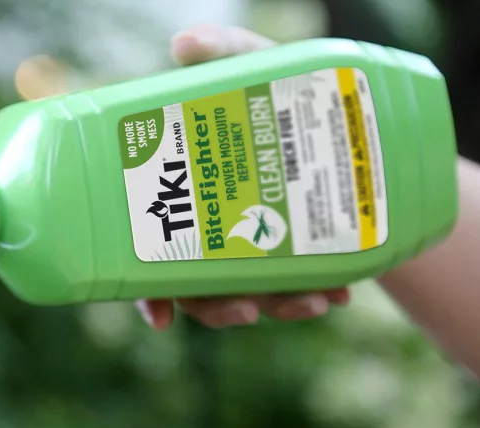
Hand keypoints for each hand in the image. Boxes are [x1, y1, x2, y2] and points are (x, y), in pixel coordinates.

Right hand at [136, 24, 350, 329]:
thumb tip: (183, 44)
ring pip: (247, 296)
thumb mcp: (253, 65)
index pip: (150, 257)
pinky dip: (313, 293)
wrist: (345, 119)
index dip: (146, 294)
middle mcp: (209, 230)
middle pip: (196, 290)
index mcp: (182, 197)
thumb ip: (221, 52)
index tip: (160, 318)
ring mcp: (250, 246)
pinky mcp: (292, 252)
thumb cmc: (279, 91)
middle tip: (246, 309)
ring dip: (274, 308)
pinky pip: (294, 287)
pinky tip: (336, 292)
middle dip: (219, 309)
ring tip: (310, 302)